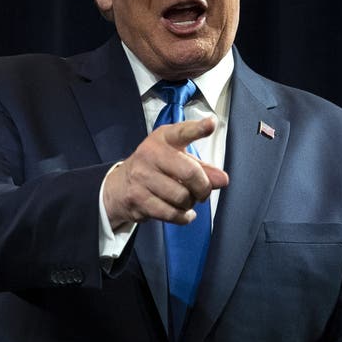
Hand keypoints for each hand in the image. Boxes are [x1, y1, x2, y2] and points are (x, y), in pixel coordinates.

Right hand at [102, 118, 228, 228]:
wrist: (119, 186)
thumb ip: (202, 168)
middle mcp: (150, 154)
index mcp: (163, 138)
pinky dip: (183, 217)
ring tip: (186, 200)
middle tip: (202, 192)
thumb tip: (222, 180)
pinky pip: (171, 213)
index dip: (197, 129)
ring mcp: (142, 177)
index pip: (182, 132)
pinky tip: (183, 213)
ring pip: (182, 197)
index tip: (210, 125)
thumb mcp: (176, 159)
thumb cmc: (155, 169)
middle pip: (189, 173)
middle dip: (203, 188)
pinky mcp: (138, 199)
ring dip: (190, 203)